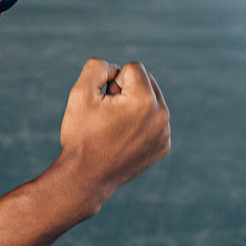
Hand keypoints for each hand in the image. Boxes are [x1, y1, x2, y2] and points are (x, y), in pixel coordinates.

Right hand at [58, 59, 170, 211]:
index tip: (104, 102)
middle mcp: (162, 116)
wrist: (86, 178)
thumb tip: (115, 68)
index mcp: (145, 100)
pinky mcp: (163, 146)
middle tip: (108, 114)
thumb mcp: (80, 93)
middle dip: (126, 90)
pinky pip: (154, 121)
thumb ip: (97, 67)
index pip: (133, 68)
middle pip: (146, 81)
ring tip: (114, 126)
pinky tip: (123, 139)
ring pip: (151, 101)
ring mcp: (165, 134)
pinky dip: (139, 124)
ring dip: (133, 105)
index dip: (112, 80)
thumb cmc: (81, 135)